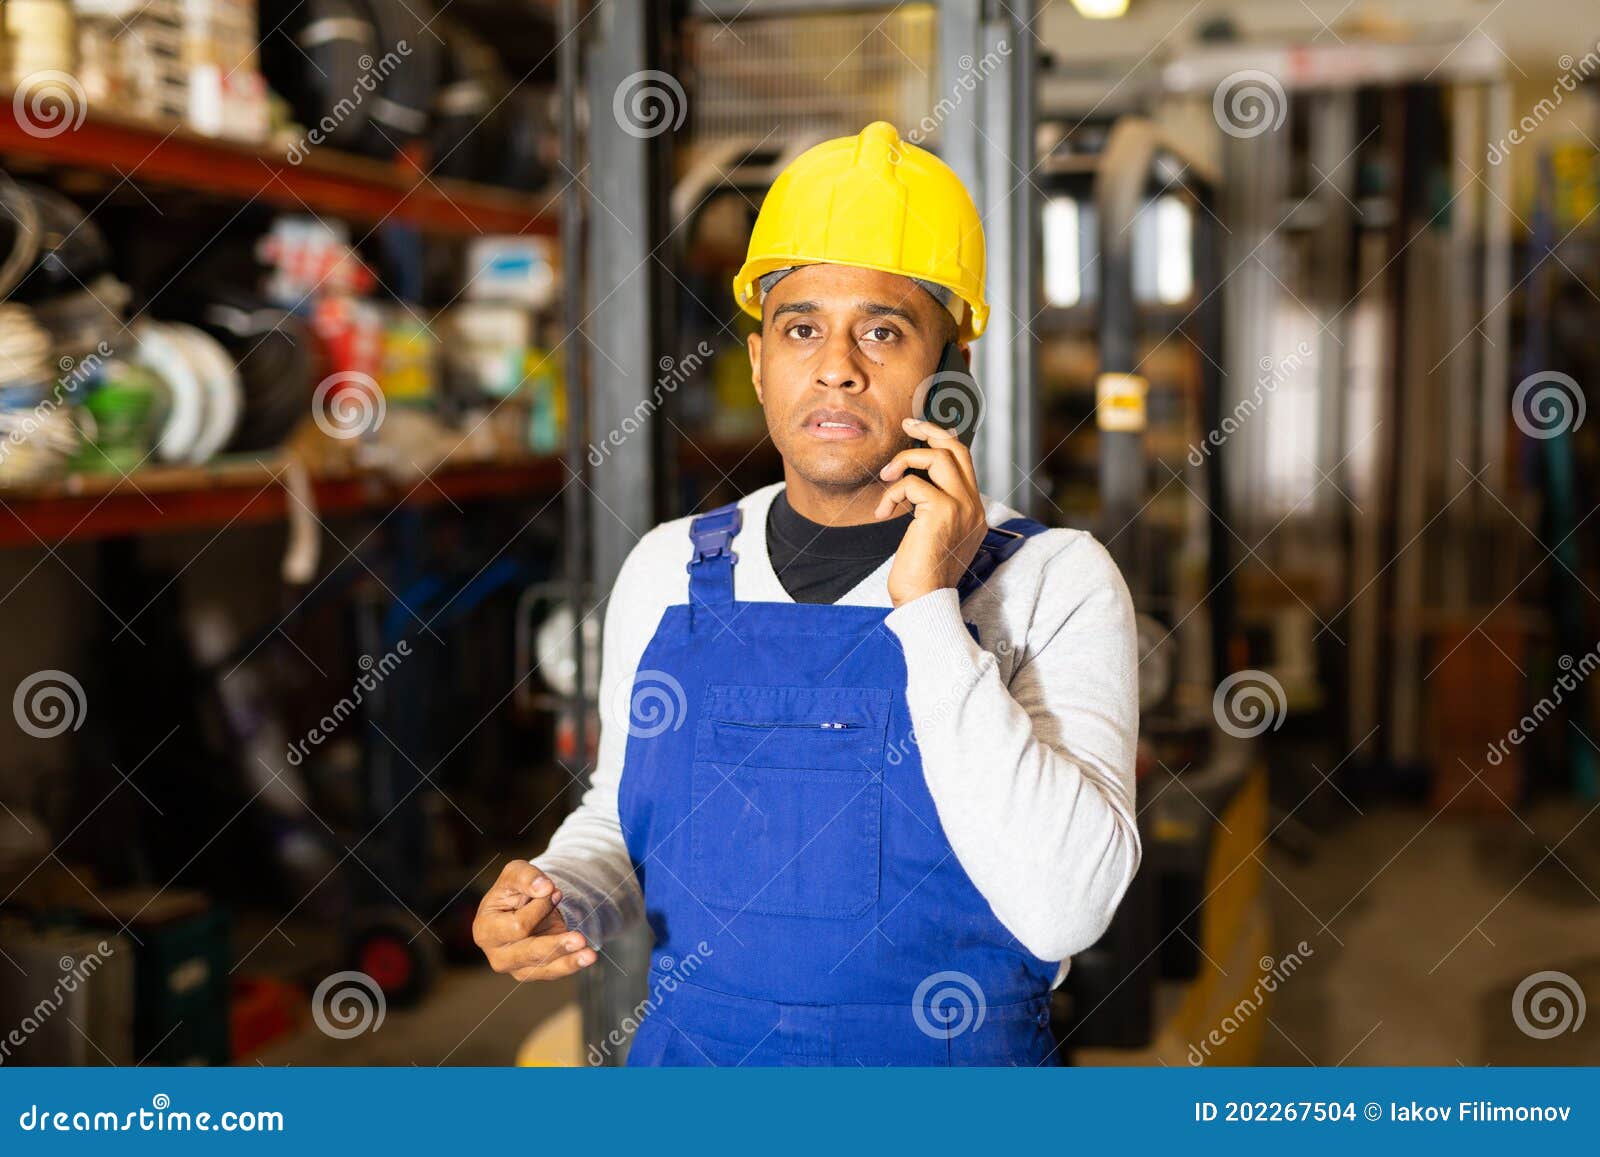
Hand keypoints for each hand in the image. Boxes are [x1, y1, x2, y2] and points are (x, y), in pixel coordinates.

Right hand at [474, 860, 596, 980]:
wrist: (526, 904)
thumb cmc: (515, 889)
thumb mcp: (516, 873)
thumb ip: (526, 876)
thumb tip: (544, 887)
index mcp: (485, 930)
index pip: (517, 926)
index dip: (539, 908)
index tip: (553, 891)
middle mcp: (497, 955)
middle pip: (529, 953)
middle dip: (555, 945)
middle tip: (579, 938)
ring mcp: (515, 967)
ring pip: (544, 967)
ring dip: (569, 960)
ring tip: (589, 955)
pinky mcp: (533, 972)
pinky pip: (554, 972)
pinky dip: (572, 964)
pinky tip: (587, 957)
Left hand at [875, 416, 988, 607]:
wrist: (924, 601)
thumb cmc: (921, 576)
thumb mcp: (931, 536)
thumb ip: (932, 510)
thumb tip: (914, 486)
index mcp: (974, 512)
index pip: (963, 462)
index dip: (941, 440)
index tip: (917, 431)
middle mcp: (974, 506)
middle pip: (958, 449)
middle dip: (931, 430)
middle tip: (907, 425)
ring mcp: (963, 507)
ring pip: (938, 457)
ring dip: (905, 461)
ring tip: (886, 478)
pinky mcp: (944, 511)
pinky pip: (913, 483)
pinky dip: (893, 493)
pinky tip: (884, 512)